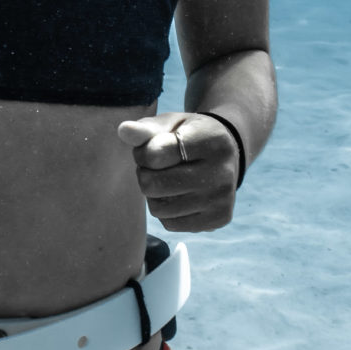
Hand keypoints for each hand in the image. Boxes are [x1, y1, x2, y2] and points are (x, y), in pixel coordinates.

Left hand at [117, 113, 239, 231]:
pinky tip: (179, 195)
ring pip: (159, 209)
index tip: (150, 149)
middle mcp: (222, 171)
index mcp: (210, 140)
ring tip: (167, 180)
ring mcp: (222, 198)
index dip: (142, 153)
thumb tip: (124, 130)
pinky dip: (167, 211)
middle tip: (156, 167)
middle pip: (153, 185)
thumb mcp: (170, 125)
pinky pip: (171, 224)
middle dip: (146, 175)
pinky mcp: (219, 218)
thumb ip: (146, 128)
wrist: (227, 154)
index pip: (155, 154)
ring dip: (154, 195)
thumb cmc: (189, 136)